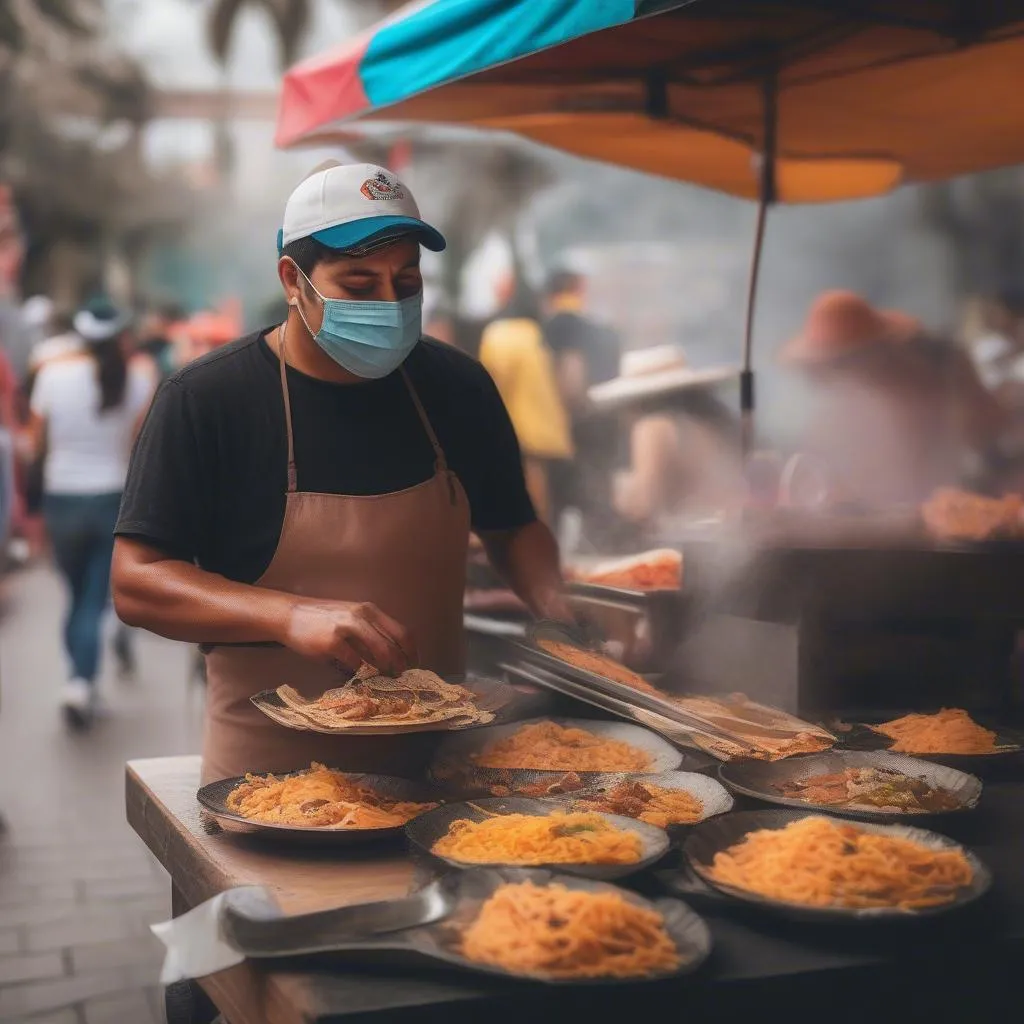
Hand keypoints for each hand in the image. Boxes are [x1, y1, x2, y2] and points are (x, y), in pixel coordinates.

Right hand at [281, 600, 415, 675]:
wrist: (290, 614)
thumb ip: (370, 632)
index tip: (413, 665)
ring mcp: (347, 628)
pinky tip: (358, 676)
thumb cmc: (323, 618)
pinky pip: (355, 663)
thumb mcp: (351, 617)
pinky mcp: (332, 642)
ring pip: (379, 654)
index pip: (402, 631)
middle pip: (394, 645)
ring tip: (383, 679)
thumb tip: (392, 656)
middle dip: (401, 665)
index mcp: (370, 610)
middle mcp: (362, 616)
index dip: (412, 651)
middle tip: (400, 677)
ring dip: (384, 670)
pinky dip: (360, 673)